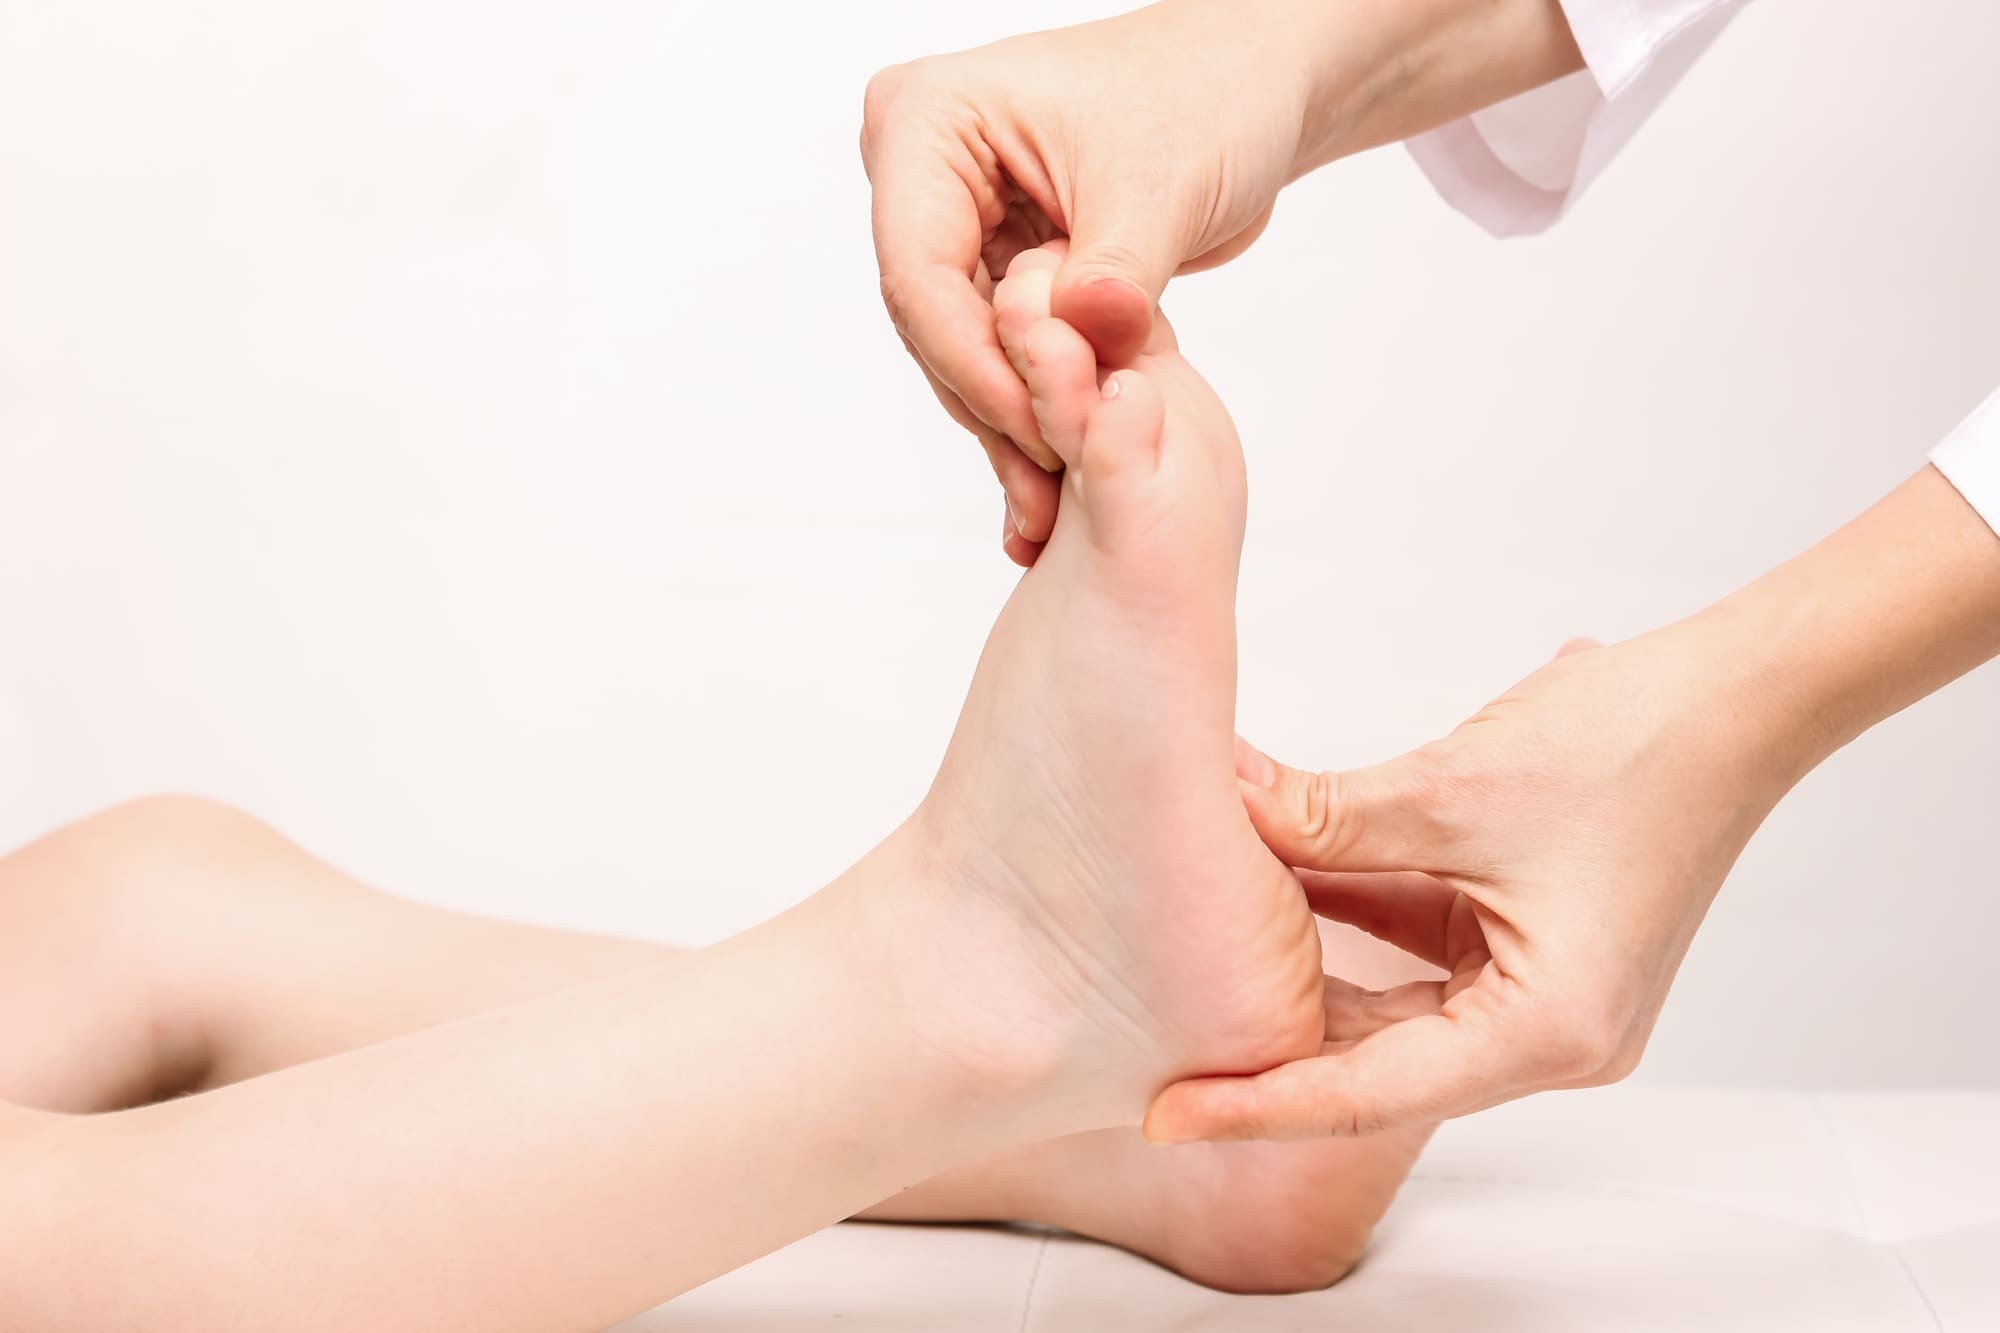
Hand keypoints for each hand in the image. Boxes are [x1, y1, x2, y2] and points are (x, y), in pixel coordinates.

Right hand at [862, 1, 1328, 561]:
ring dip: (1010, 415)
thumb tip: (1088, 336)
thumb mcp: (1160, 184)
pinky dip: (1033, 398)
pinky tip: (1066, 458)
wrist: (1248, 89)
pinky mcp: (991, 258)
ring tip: (1059, 486)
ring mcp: (953, 216)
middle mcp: (922, 168)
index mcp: (929, 120)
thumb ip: (1116, 272)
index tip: (1040, 425)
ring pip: (959, 345)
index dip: (975, 362)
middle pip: (931, 318)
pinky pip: (995, 346)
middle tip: (1052, 472)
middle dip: (993, 399)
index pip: (920, 270)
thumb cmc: (1205, 95)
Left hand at [1146, 464, 1999, 1140]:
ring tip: (1206, 952)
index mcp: (1549, 1033)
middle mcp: (1553, 1037)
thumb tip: (1221, 811)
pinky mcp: (1533, 947)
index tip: (1170, 1112)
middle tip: (1163, 1044)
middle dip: (1275, 1035)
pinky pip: (1421, 954)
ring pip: (1394, 1005)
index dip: (1260, 1103)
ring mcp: (1545, 996)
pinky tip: (1278, 886)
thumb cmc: (1635, 745)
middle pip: (1380, 1061)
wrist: (1734, 693)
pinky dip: (1355, 920)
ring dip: (1310, 963)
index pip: (1370, 1093)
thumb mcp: (1451, 790)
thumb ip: (1326, 818)